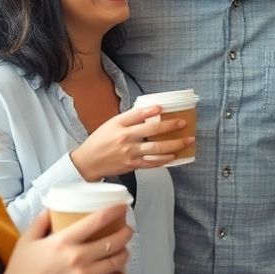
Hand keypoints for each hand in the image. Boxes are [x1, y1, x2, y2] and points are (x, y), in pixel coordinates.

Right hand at [0, 204, 132, 273]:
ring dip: (125, 252)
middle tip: (126, 229)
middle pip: (114, 241)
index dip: (114, 212)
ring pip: (118, 260)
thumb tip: (52, 206)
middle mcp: (77, 258)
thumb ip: (41, 221)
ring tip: (123, 249)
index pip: (97, 221)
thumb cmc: (21, 271)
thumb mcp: (27, 240)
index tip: (122, 208)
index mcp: (63, 242)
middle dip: (126, 232)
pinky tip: (119, 271)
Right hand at [71, 105, 192, 180]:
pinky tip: (174, 156)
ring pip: (156, 149)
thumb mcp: (112, 124)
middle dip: (171, 126)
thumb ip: (130, 118)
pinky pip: (152, 163)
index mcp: (119, 125)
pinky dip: (164, 160)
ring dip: (174, 145)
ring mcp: (130, 153)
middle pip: (152, 131)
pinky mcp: (132, 165)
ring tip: (186, 141)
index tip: (162, 107)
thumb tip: (150, 110)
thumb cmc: (100, 141)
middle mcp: (125, 138)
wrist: (88, 162)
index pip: (137, 114)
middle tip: (183, 123)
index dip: (151, 110)